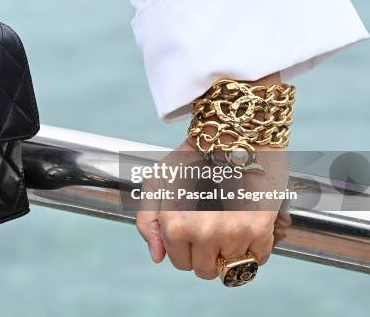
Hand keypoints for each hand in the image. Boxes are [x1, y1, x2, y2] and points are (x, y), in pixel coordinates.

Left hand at [136, 140, 289, 279]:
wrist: (233, 136)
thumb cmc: (192, 157)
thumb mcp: (157, 182)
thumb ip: (148, 221)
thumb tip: (158, 257)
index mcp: (174, 225)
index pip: (180, 263)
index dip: (186, 249)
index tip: (193, 229)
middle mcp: (202, 233)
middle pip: (206, 270)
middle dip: (207, 254)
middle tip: (211, 227)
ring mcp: (232, 234)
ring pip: (232, 266)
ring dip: (232, 248)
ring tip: (229, 219)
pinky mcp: (260, 229)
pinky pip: (258, 258)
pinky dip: (255, 247)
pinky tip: (247, 223)